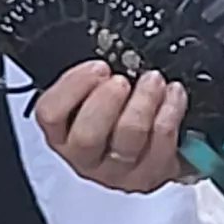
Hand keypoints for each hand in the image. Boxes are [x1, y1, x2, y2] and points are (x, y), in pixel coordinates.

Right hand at [35, 63, 191, 193]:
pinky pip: (160, 145)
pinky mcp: (149, 175)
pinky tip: (172, 94)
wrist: (151, 142)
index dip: (73, 88)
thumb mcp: (96, 90)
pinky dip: (169, 113)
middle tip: (121, 81)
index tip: (98, 68)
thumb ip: (93, 76)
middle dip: (106, 103)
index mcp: (62, 132)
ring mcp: (117, 171)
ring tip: (152, 81)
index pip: (51, 114)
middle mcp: (85, 157)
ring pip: (127, 141)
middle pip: (87, 137)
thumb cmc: (117, 111)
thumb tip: (109, 48)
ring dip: (143, 103)